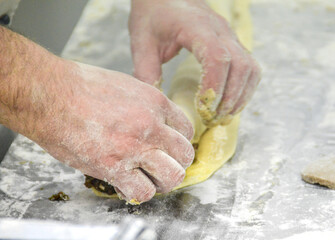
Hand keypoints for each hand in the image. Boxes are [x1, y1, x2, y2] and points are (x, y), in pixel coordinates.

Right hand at [35, 61, 193, 202]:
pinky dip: (139, 191)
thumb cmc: (82, 86)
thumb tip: (154, 121)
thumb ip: (145, 106)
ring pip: (172, 176)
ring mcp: (134, 149)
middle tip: (164, 164)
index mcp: (155, 103)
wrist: (51, 95)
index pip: (186, 129)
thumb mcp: (126, 86)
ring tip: (150, 177)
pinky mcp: (114, 168)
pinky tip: (129, 184)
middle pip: (185, 155)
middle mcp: (151, 126)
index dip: (179, 141)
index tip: (170, 146)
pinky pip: (143, 191)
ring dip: (163, 180)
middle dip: (177, 162)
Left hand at [129, 0, 260, 125]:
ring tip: (223, 116)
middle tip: (212, 119)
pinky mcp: (233, 42)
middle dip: (230, 98)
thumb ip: (146, 71)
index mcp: (195, 26)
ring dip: (240, 96)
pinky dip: (244, 88)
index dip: (214, 86)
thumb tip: (155, 104)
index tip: (202, 108)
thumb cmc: (153, 14)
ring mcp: (230, 35)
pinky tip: (230, 103)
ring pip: (250, 68)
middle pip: (241, 66)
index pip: (217, 57)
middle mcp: (220, 30)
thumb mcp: (142, 41)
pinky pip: (249, 67)